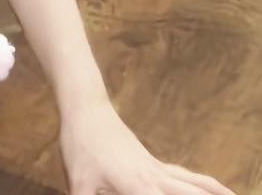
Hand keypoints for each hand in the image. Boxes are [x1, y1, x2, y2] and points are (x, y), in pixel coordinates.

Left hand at [59, 99, 234, 194]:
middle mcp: (154, 177)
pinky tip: (214, 189)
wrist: (86, 106)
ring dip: (214, 193)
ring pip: (195, 184)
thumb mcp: (77, 181)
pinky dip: (206, 184)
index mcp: (138, 186)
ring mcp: (157, 168)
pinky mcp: (154, 162)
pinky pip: (187, 176)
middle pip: (191, 194)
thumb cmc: (79, 144)